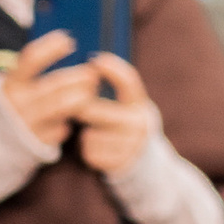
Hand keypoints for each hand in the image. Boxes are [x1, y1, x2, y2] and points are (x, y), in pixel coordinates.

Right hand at [0, 31, 101, 147]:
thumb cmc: (18, 102)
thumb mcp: (18, 85)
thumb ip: (35, 70)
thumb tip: (68, 45)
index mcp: (10, 83)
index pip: (31, 59)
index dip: (51, 48)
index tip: (68, 40)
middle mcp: (17, 103)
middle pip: (57, 84)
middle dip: (79, 77)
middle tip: (92, 74)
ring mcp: (28, 123)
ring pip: (65, 105)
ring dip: (83, 96)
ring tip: (90, 91)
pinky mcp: (39, 142)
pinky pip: (64, 128)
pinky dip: (71, 121)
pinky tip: (72, 117)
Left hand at [76, 52, 157, 175]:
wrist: (147, 162)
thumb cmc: (128, 124)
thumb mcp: (131, 104)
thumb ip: (119, 85)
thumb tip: (95, 60)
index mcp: (141, 105)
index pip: (128, 82)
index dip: (112, 68)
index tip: (94, 60)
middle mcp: (139, 124)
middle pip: (94, 111)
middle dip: (80, 108)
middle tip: (76, 107)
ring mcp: (131, 145)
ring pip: (89, 135)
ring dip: (86, 133)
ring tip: (94, 133)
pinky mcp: (120, 163)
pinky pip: (90, 152)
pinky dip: (89, 150)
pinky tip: (98, 148)